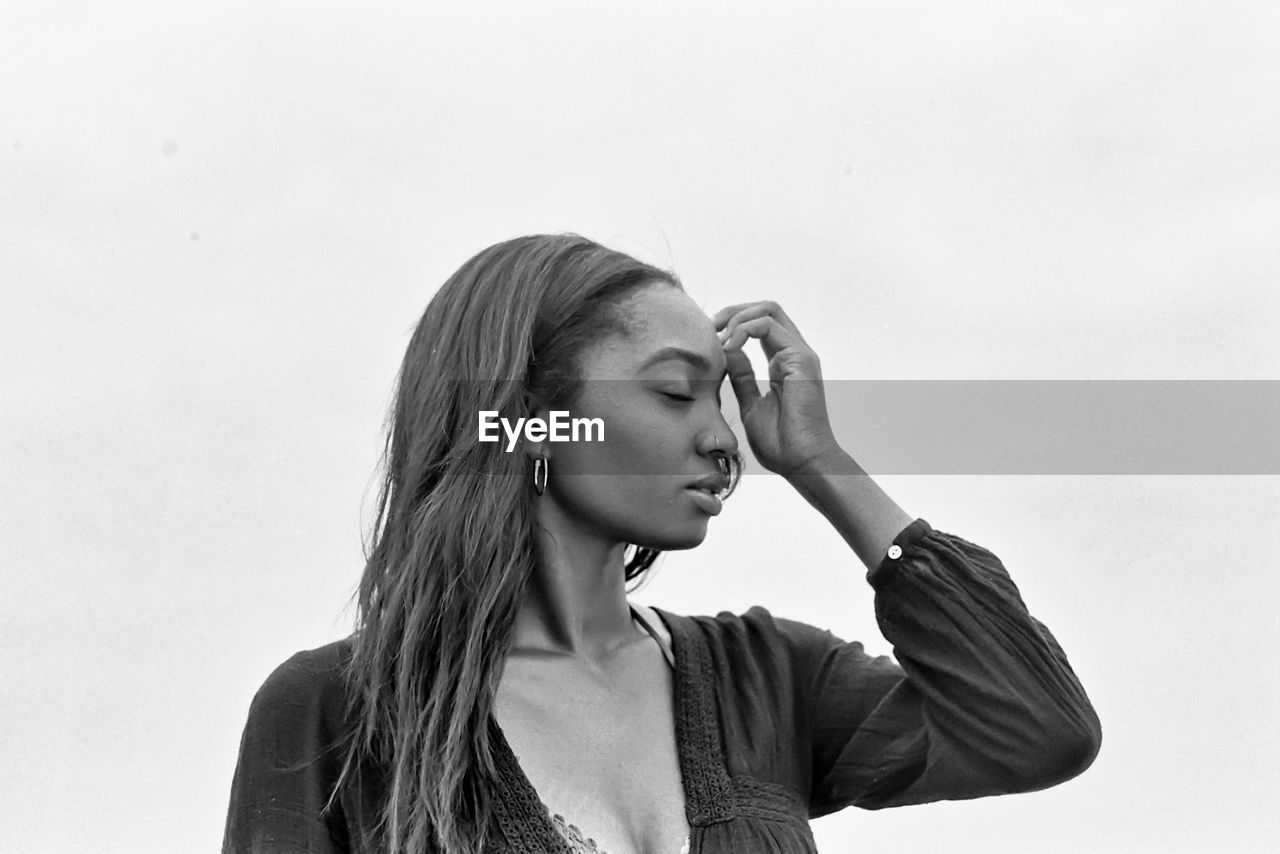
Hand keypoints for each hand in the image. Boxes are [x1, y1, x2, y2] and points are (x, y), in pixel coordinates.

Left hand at [713, 301, 841, 475]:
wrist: (803, 462)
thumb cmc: (781, 443)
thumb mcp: (750, 404)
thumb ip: (742, 377)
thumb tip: (728, 353)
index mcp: (783, 364)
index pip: (761, 326)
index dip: (733, 324)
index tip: (709, 338)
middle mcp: (794, 354)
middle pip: (766, 309)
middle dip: (733, 311)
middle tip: (709, 326)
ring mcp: (799, 354)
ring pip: (768, 310)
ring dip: (737, 317)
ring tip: (718, 338)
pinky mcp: (800, 359)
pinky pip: (768, 326)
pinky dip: (743, 329)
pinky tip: (730, 346)